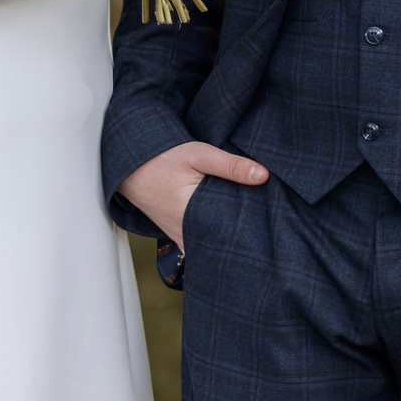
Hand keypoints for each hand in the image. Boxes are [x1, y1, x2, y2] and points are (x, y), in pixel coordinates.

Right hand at [119, 140, 266, 248]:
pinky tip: (228, 228)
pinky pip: (201, 244)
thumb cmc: (163, 158)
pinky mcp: (177, 236)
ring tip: (251, 228)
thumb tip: (263, 175)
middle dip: (244, 235)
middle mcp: (186, 235)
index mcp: (193, 218)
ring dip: (228, 237)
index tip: (270, 225)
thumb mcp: (198, 155)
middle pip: (224, 243)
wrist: (130, 166)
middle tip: (266, 227)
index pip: (231, 234)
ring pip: (212, 245)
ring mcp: (180, 239)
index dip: (253, 230)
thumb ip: (231, 166)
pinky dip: (214, 237)